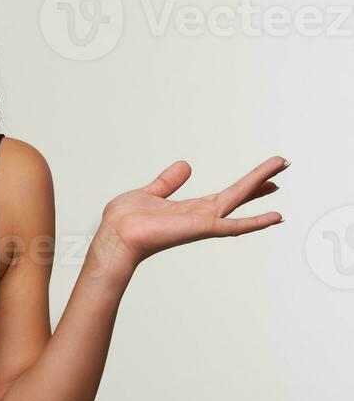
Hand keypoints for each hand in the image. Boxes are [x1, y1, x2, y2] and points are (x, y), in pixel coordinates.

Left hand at [89, 154, 287, 279]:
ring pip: (238, 200)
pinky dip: (255, 222)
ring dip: (260, 184)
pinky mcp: (201, 229)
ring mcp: (203, 222)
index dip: (248, 184)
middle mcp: (201, 216)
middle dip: (261, 179)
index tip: (268, 175)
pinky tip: (277, 217)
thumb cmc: (126, 221)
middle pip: (239, 194)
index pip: (227, 195)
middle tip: (285, 164)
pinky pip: (234, 226)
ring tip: (282, 171)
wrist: (115, 236)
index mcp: (191, 209)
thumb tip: (185, 165)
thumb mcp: (150, 193)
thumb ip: (168, 182)